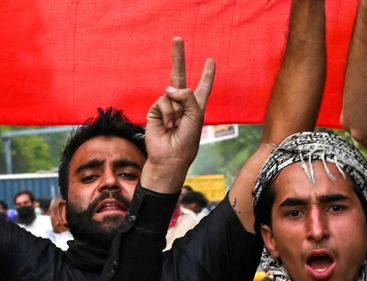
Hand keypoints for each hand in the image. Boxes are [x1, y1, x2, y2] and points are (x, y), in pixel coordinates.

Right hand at [141, 37, 214, 192]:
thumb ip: (187, 97)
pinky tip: (167, 125)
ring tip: (175, 125)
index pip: (202, 87)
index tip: (210, 60)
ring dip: (176, 110)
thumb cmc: (187, 141)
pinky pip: (163, 101)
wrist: (170, 157)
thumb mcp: (195, 117)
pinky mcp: (156, 110)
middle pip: (180, 76)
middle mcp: (181, 103)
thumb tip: (169, 88)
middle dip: (178, 56)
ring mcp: (168, 106)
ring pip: (172, 92)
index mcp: (195, 106)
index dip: (207, 74)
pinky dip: (167, 113)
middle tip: (177, 38)